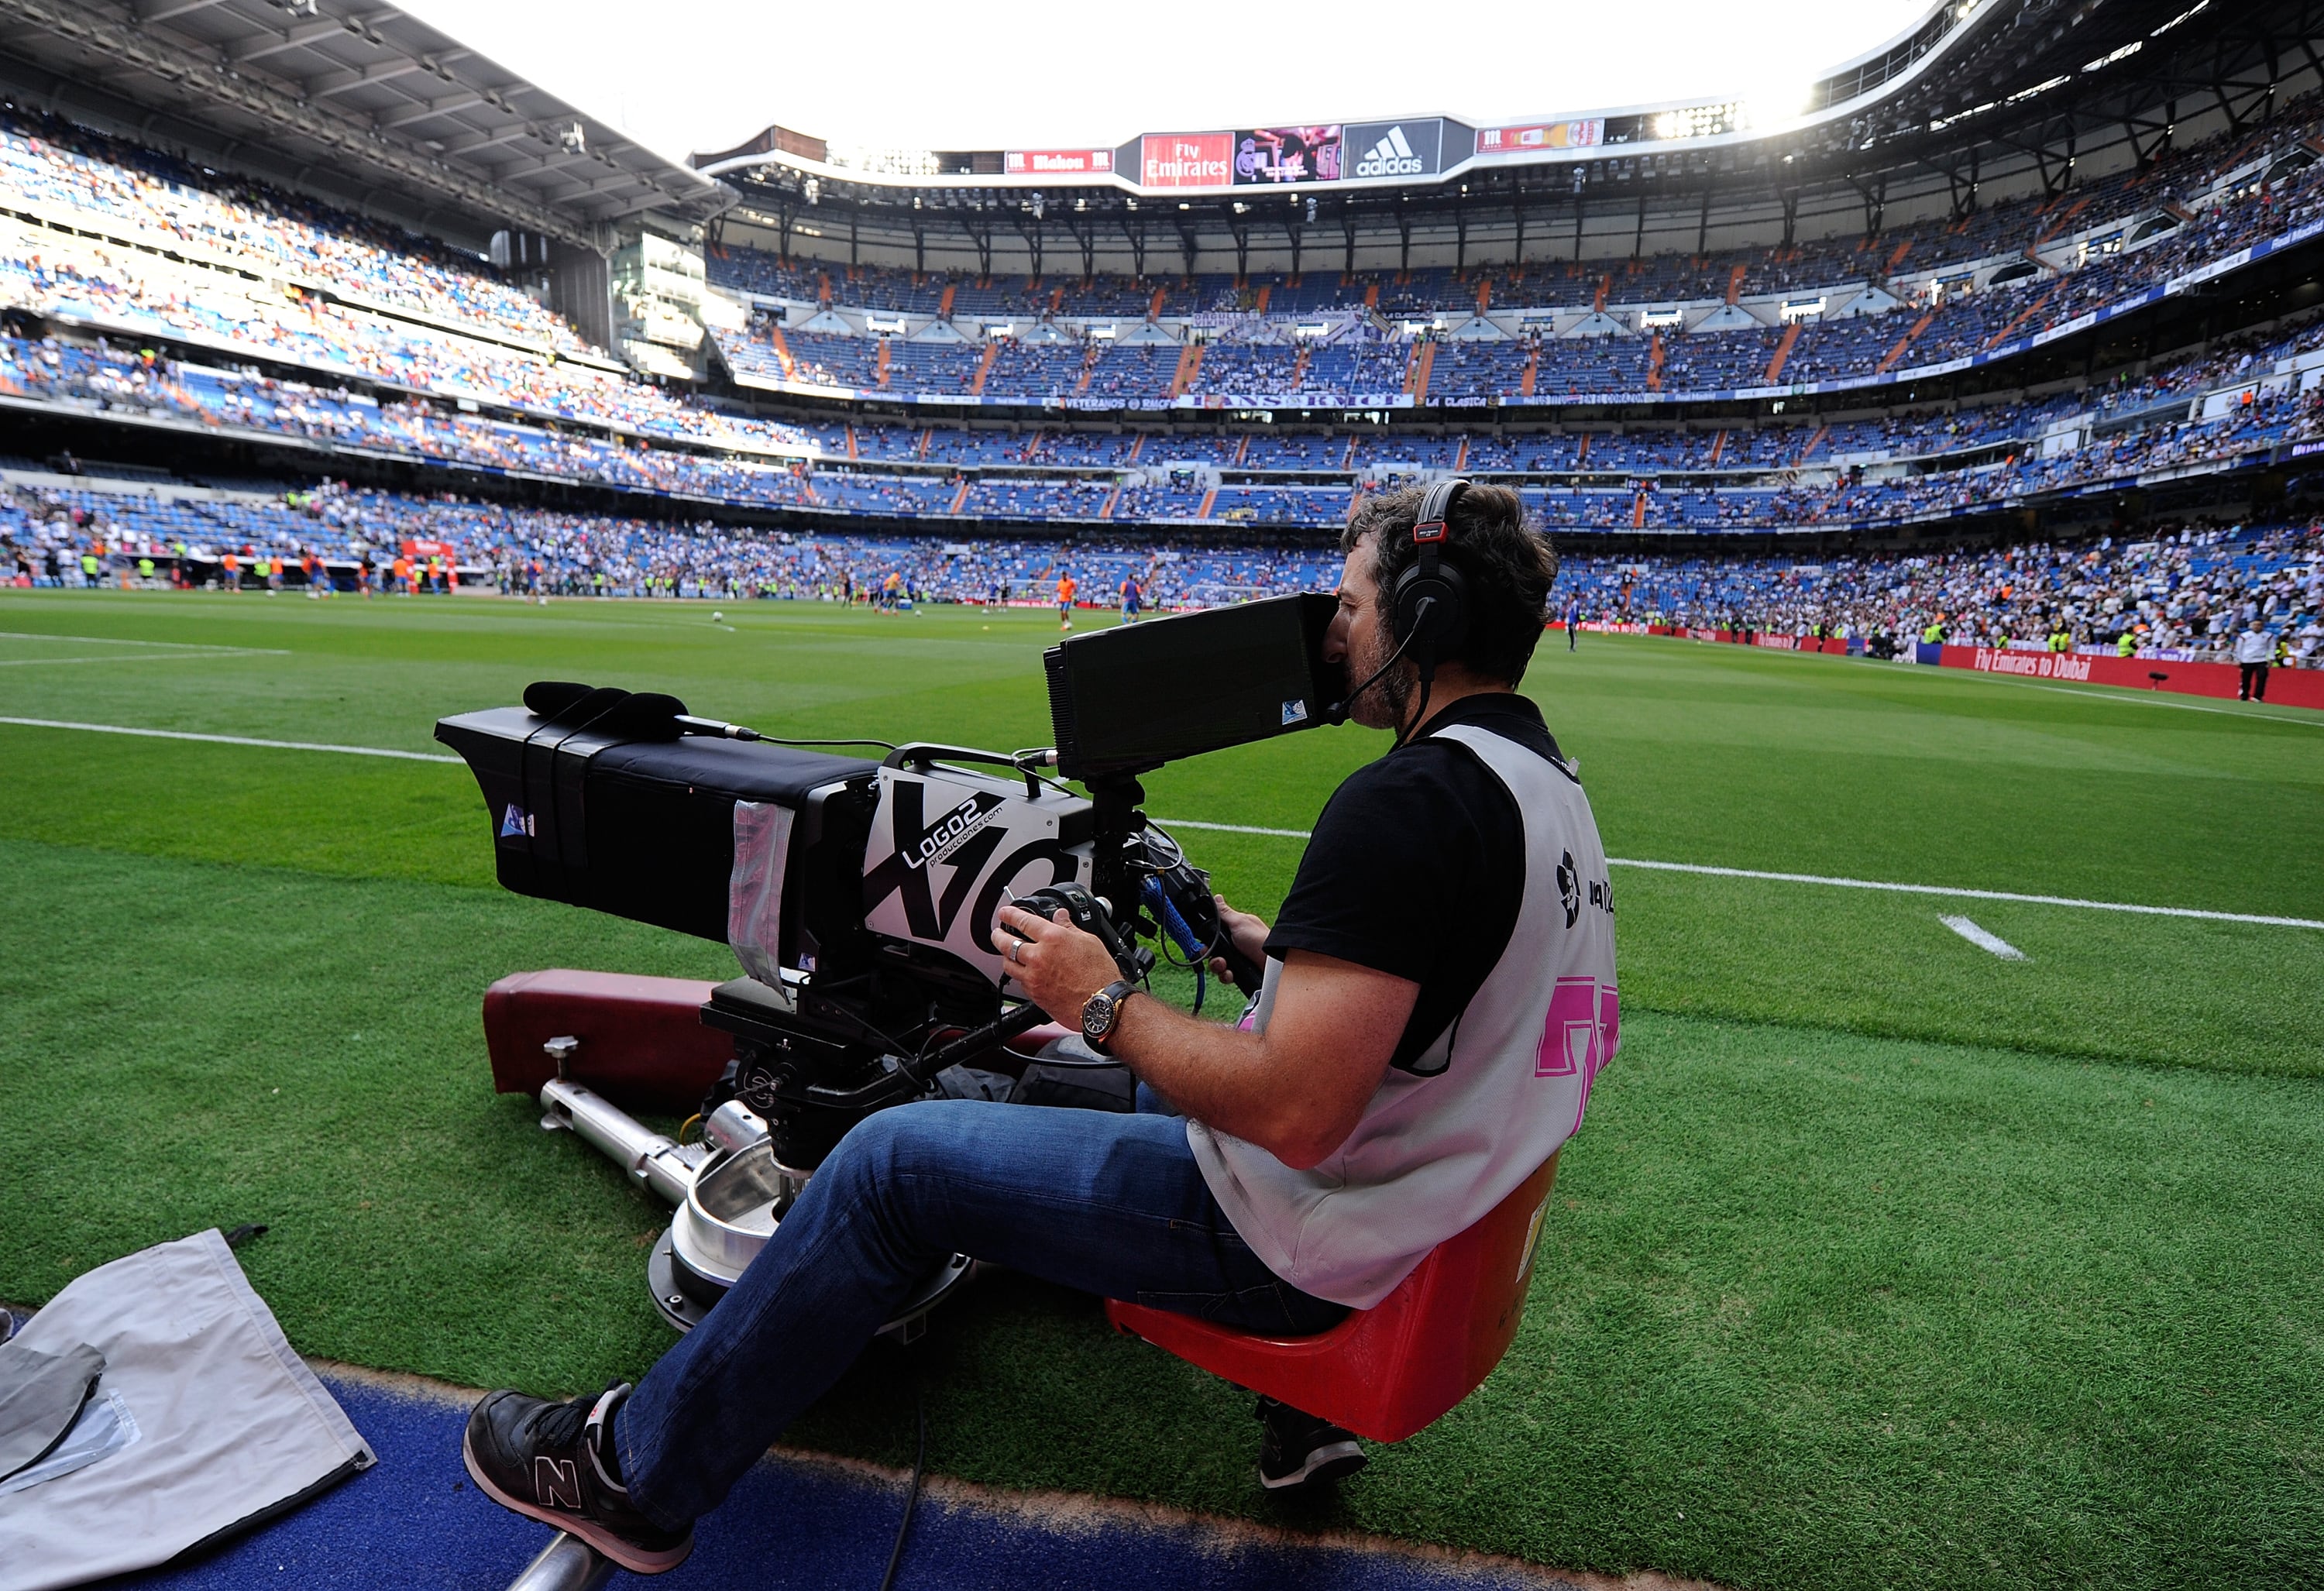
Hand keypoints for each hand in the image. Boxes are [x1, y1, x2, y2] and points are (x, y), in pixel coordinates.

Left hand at [992, 903, 1120, 1026]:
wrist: (1100, 1006)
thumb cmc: (1100, 975)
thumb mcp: (1089, 941)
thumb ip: (1069, 927)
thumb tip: (1060, 917)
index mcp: (1052, 938)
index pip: (1023, 921)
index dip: (1010, 915)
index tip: (1005, 913)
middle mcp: (1039, 957)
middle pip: (1006, 943)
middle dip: (998, 936)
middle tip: (997, 933)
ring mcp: (1033, 977)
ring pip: (1008, 965)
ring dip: (1006, 957)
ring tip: (1008, 954)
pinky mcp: (1034, 994)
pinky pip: (1019, 982)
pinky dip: (1019, 976)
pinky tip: (1025, 973)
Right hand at [1210, 894, 1268, 986]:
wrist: (1272, 964)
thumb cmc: (1259, 940)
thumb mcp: (1239, 922)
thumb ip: (1224, 912)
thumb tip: (1217, 897)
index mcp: (1235, 930)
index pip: (1214, 935)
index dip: (1208, 940)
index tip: (1206, 944)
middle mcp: (1235, 944)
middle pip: (1213, 951)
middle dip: (1212, 956)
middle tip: (1218, 957)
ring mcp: (1237, 959)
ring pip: (1217, 964)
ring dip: (1218, 966)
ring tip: (1225, 966)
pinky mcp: (1239, 972)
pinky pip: (1225, 975)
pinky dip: (1226, 976)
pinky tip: (1231, 974)